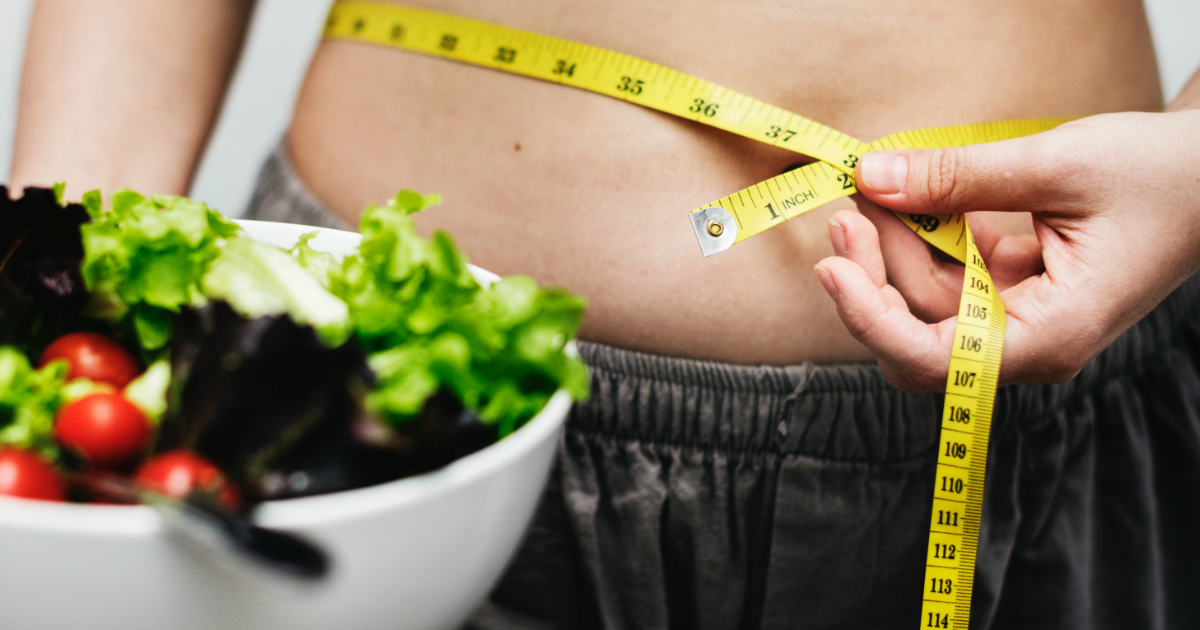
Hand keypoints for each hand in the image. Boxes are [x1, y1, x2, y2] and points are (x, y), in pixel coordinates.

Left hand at [813, 109, 1199, 390]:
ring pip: (925, 298)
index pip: (932, 360)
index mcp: (1049, 337)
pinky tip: (905, 194)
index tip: (831, 266)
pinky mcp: (1010, 289)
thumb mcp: (1055, 165)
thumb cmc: (1161, 177)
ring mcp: (1017, 317)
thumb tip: (871, 177)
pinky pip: (948, 272)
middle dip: (873, 270)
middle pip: (916, 331)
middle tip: (849, 201)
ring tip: (873, 183)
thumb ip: (958, 177)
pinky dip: (922, 234)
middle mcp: (1027, 342)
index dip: (871, 319)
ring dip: (891, 243)